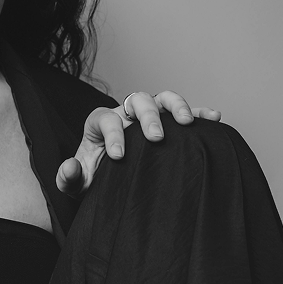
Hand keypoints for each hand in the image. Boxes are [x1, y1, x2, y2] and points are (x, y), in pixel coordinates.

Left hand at [56, 91, 220, 196]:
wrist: (115, 184)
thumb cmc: (96, 180)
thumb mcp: (78, 184)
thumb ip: (68, 177)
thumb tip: (70, 167)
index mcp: (101, 123)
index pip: (106, 119)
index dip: (113, 135)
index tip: (119, 157)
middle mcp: (126, 114)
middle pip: (137, 100)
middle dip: (147, 117)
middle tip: (155, 138)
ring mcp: (149, 117)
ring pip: (162, 98)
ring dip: (175, 106)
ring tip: (186, 123)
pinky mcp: (169, 125)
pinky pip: (186, 112)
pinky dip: (200, 112)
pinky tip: (214, 117)